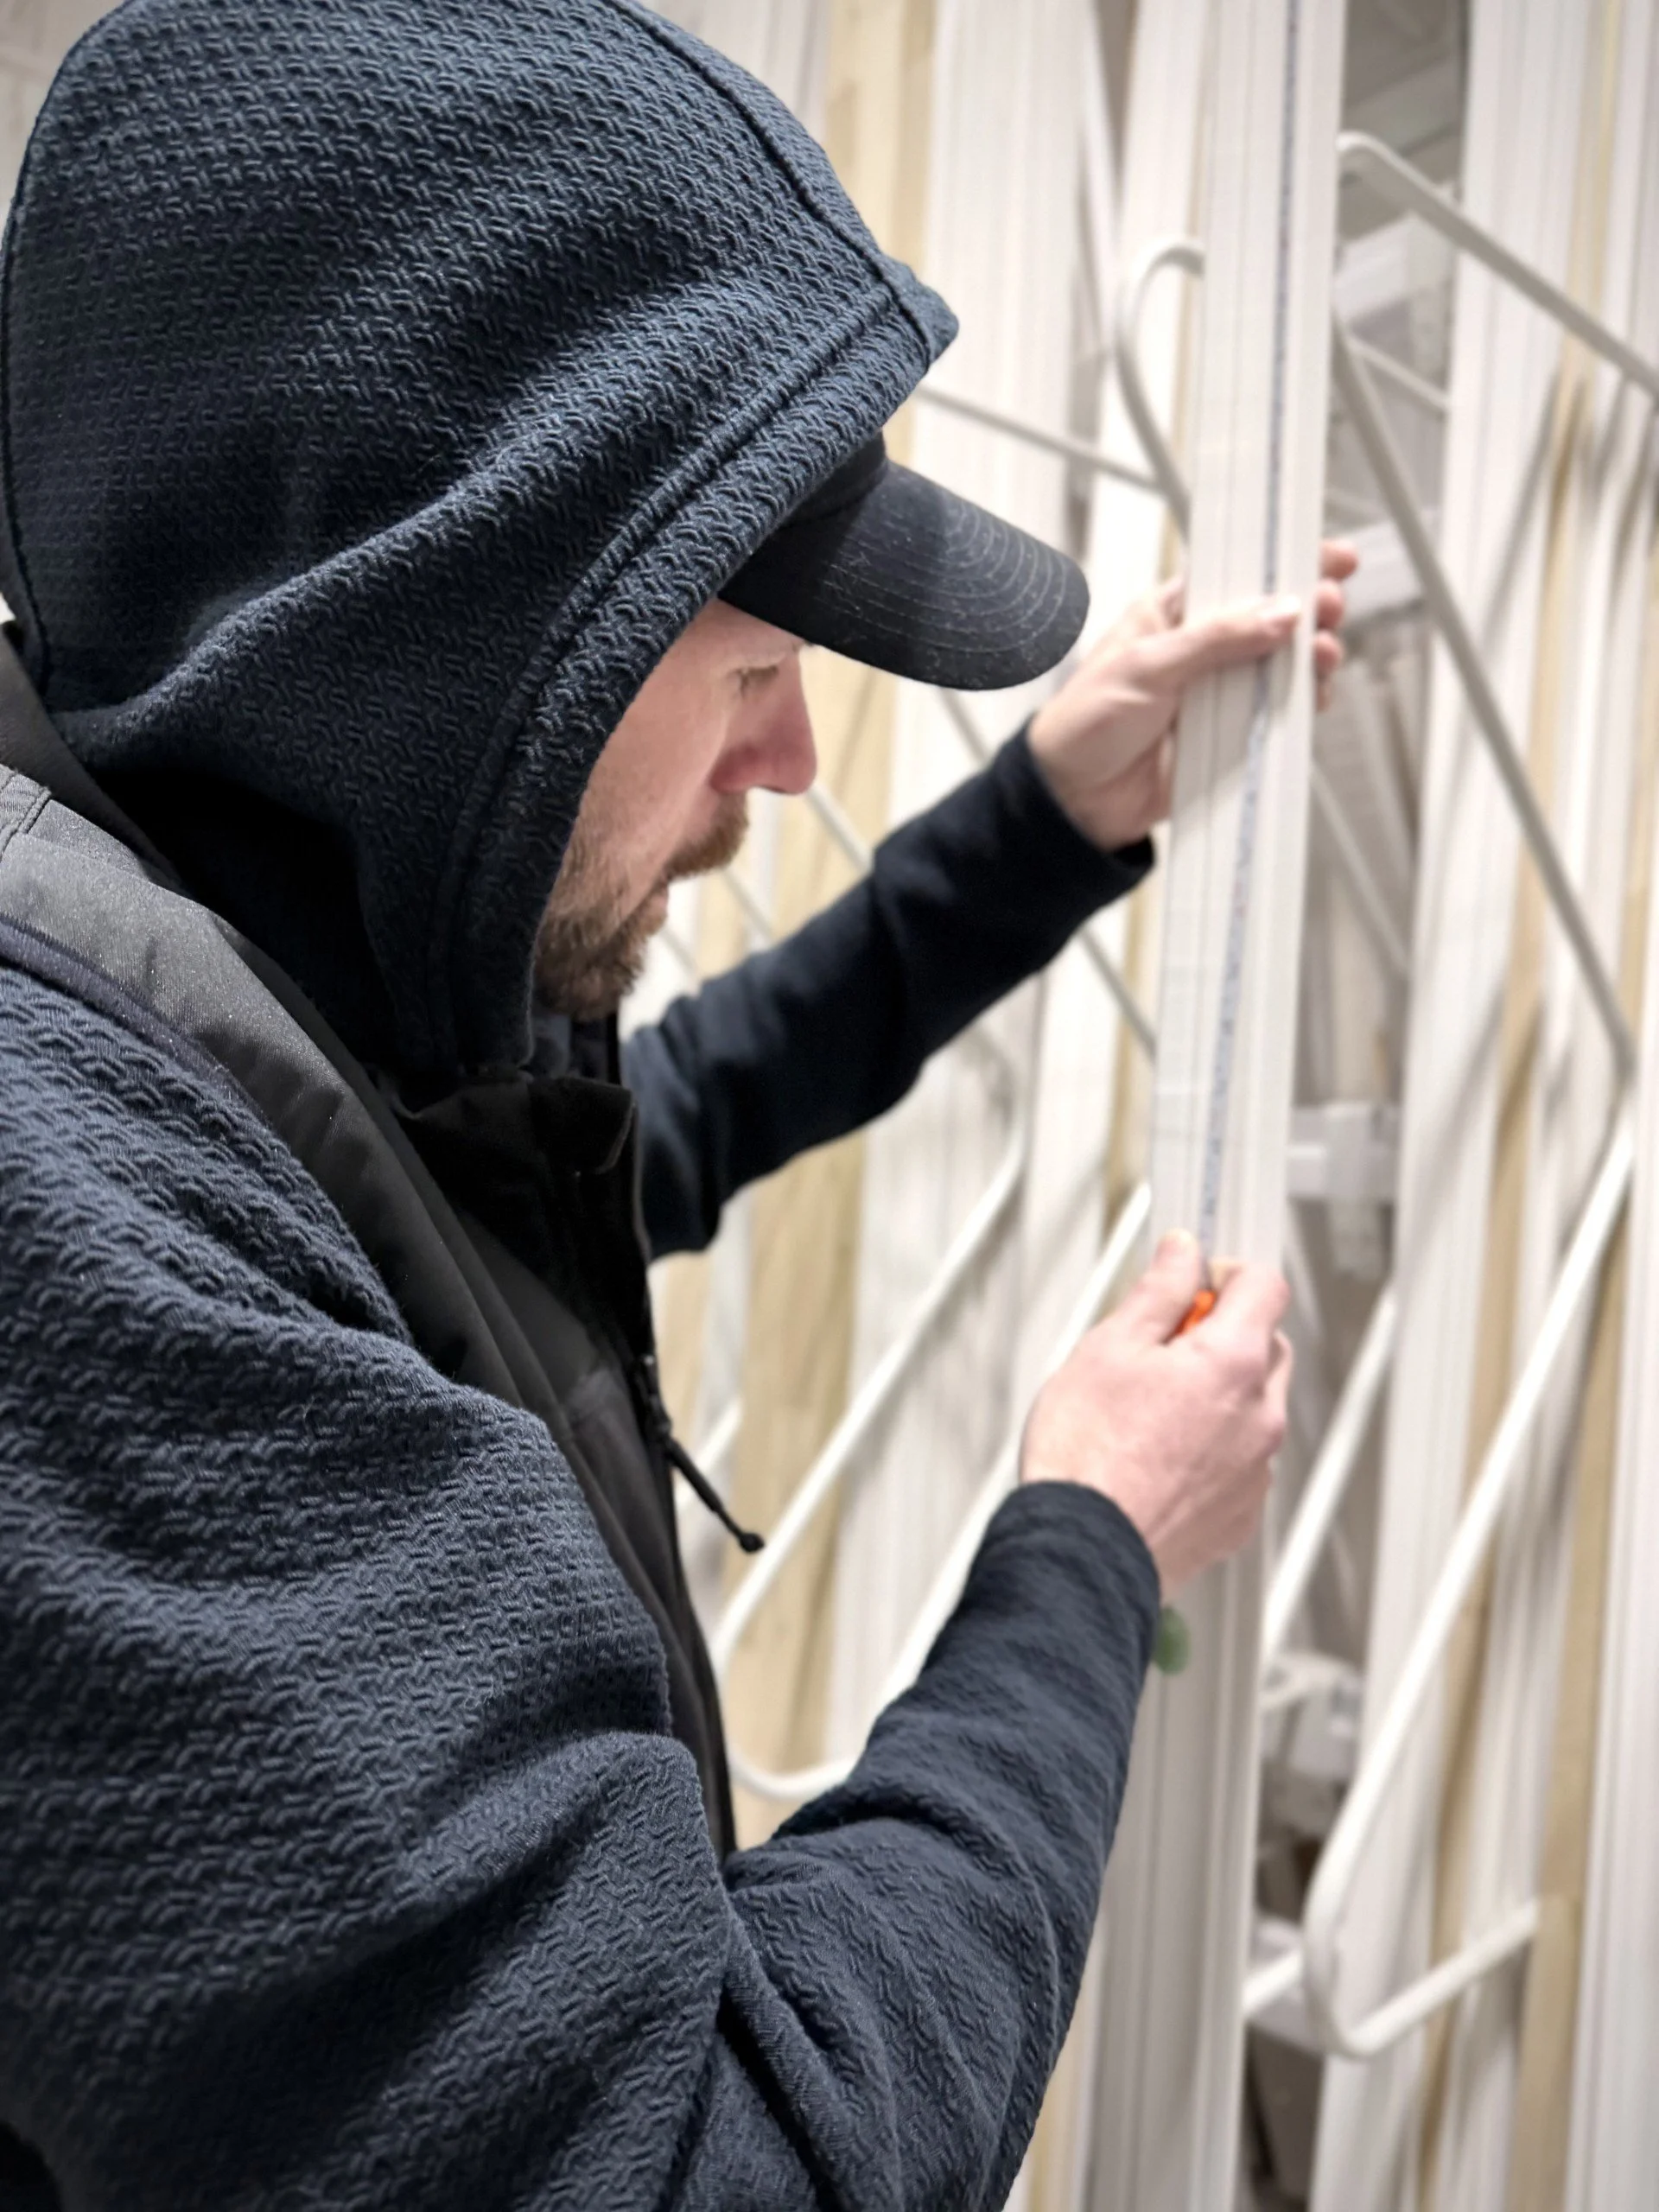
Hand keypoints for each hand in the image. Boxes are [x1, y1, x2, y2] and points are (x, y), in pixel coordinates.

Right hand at [1019, 1230, 1290, 1595]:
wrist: (1082, 1554)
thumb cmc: (1086, 1458)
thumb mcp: (1108, 1347)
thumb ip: (1159, 1292)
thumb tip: (1183, 1255)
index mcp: (1232, 1363)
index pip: (1265, 1286)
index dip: (1227, 1273)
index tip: (1197, 1283)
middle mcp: (1259, 1417)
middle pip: (1267, 1346)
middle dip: (1225, 1335)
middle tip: (1163, 1349)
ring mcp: (1256, 1471)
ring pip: (1256, 1408)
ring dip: (1220, 1396)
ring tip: (1151, 1415)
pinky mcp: (1242, 1515)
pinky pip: (1242, 1463)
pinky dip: (1214, 1451)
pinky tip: (1159, 1459)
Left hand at [1027, 540, 1357, 851]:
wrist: (1073, 801)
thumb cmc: (1084, 724)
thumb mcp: (1146, 666)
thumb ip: (1215, 639)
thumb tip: (1280, 613)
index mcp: (1173, 615)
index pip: (1236, 574)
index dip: (1282, 561)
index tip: (1327, 554)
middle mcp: (1202, 650)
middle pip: (1272, 617)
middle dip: (1309, 607)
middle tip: (1329, 605)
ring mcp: (1220, 692)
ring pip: (1283, 664)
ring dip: (1312, 655)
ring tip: (1323, 652)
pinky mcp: (1230, 734)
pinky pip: (1278, 713)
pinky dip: (1302, 703)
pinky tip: (1313, 694)